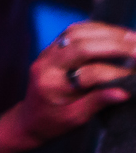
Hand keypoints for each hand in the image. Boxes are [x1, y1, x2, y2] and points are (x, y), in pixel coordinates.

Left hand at [0, 20, 135, 149]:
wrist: (28, 119)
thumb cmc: (51, 122)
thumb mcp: (74, 118)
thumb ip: (97, 103)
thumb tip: (124, 92)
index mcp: (49, 82)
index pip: (85, 70)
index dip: (114, 71)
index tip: (134, 75)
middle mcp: (45, 62)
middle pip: (80, 43)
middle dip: (114, 44)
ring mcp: (47, 52)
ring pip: (78, 32)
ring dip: (108, 32)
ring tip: (133, 39)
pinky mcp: (53, 48)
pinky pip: (75, 30)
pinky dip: (98, 30)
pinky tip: (117, 35)